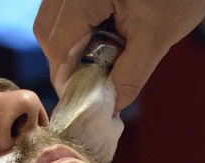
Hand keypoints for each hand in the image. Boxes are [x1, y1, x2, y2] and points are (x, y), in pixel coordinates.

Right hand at [33, 0, 204, 110]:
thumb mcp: (157, 37)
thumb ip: (131, 76)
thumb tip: (110, 107)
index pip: (59, 41)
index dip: (66, 76)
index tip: (82, 100)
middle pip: (47, 30)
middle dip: (64, 63)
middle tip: (87, 85)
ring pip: (50, 21)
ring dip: (68, 48)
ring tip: (93, 64)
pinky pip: (61, 12)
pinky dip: (74, 32)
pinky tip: (95, 42)